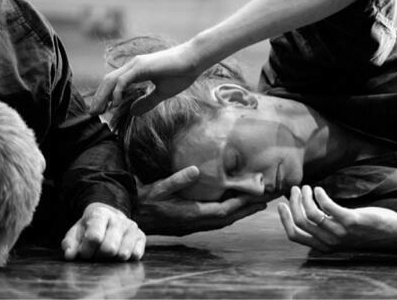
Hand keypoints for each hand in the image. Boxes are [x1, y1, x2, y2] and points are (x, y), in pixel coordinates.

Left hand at [62, 202, 145, 260]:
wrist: (109, 217)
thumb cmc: (90, 228)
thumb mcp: (76, 232)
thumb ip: (70, 244)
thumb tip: (70, 255)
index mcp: (100, 214)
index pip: (94, 237)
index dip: (86, 251)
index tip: (83, 253)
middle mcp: (119, 219)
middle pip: (109, 249)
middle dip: (99, 256)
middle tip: (95, 254)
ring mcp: (132, 227)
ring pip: (123, 254)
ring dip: (112, 260)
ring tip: (107, 254)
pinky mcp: (141, 236)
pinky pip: (136, 255)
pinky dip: (125, 260)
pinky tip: (118, 253)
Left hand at [90, 42, 201, 114]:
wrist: (194, 60)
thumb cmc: (181, 74)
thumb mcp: (162, 93)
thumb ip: (147, 101)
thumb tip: (133, 112)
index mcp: (137, 71)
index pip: (114, 84)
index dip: (105, 97)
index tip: (101, 111)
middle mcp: (133, 66)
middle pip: (108, 82)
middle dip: (99, 98)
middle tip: (93, 113)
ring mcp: (136, 64)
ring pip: (112, 80)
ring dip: (103, 96)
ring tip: (98, 111)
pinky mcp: (142, 66)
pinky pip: (124, 80)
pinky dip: (117, 92)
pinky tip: (115, 104)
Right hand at [135, 166, 267, 235]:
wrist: (131, 218)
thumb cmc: (144, 201)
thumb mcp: (158, 187)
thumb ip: (177, 180)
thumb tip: (194, 170)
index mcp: (190, 213)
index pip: (222, 210)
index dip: (240, 204)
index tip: (256, 197)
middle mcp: (194, 222)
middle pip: (227, 218)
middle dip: (246, 210)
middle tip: (265, 202)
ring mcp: (192, 226)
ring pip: (222, 222)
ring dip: (239, 214)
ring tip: (254, 206)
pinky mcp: (189, 226)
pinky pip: (214, 222)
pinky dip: (227, 216)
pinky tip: (231, 211)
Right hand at [278, 185, 396, 251]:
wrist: (389, 233)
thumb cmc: (363, 231)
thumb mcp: (338, 233)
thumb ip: (322, 226)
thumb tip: (304, 209)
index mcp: (323, 245)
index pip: (294, 235)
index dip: (285, 219)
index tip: (281, 204)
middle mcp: (329, 241)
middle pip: (300, 221)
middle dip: (294, 203)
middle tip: (295, 190)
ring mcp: (339, 232)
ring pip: (310, 213)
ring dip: (305, 197)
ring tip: (307, 187)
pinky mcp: (349, 221)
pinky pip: (326, 206)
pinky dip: (319, 195)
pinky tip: (319, 189)